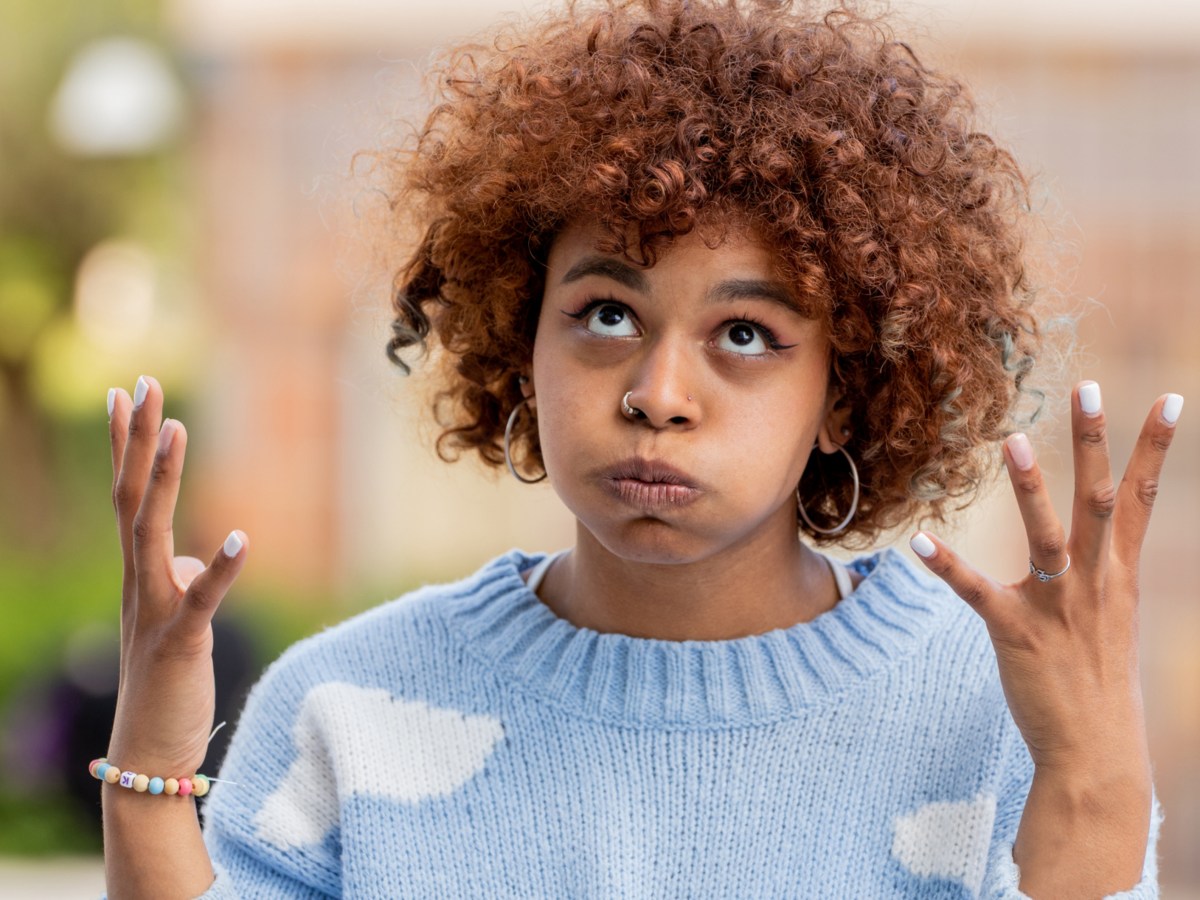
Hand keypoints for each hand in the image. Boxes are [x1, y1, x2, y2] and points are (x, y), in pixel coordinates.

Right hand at [106, 375, 248, 777]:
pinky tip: (242, 538)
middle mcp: (141, 582)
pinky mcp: (181, 642)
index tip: (127, 394)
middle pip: (133, 497)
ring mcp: (156, 609)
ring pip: (152, 532)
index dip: (127, 444)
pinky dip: (220, 569)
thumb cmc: (166, 682)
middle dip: (137, 439)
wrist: (148, 753)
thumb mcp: (179, 619)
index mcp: (143, 573)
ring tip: (176, 428)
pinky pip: (201, 600)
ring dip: (164, 480)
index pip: (130, 495)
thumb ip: (185, 580)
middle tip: (143, 382)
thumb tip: (201, 557)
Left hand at [909, 382, 1181, 895]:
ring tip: (1014, 440)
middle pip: (1101, 501)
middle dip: (1096, 443)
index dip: (1157, 448)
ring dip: (1033, 488)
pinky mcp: (1016, 634)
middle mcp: (1096, 585)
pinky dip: (948, 566)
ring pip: (1049, 537)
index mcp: (1120, 577)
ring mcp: (1058, 608)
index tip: (1173, 398)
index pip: (1143, 499)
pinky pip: (977, 593)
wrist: (1096, 756)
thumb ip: (1103, 577)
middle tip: (1088, 386)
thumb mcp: (1111, 621)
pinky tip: (918, 542)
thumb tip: (1099, 549)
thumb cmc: (1098, 685)